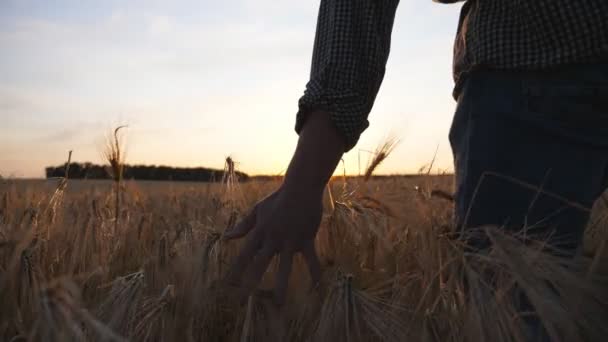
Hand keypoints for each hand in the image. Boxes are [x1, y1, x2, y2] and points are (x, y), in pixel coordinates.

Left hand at [223, 187, 322, 304]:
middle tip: (244, 300)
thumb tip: (226, 238)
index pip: (244, 255)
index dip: (236, 270)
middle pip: (260, 264)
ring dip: (280, 285)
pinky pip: (311, 259)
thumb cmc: (278, 199)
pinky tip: (316, 286)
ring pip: (284, 267)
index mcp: (260, 232)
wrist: (301, 188)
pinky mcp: (306, 239)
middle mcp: (273, 238)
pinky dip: (314, 272)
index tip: (227, 285)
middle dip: (251, 282)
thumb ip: (243, 226)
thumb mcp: (258, 210)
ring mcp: (290, 240)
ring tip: (278, 303)